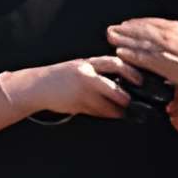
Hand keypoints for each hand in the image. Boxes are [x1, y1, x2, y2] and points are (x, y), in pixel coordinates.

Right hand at [21, 57, 136, 118]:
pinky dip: (105, 114)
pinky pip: (96, 112)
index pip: (115, 64)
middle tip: (131, 101)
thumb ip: (99, 70)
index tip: (139, 80)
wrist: (37, 86)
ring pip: (105, 104)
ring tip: (124, 112)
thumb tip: (123, 78)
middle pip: (113, 88)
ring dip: (117, 110)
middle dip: (125, 97)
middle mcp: (85, 76)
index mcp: (88, 63)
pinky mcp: (76, 105)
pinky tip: (111, 114)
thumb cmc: (62, 76)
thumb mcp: (81, 66)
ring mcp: (80, 92)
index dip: (131, 72)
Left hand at [108, 0, 177, 86]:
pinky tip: (120, 52)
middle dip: (126, 30)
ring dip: (123, 39)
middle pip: (141, 31)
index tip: (128, 23)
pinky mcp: (161, 64)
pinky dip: (130, 54)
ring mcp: (162, 50)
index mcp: (176, 27)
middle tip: (111, 29)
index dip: (139, 22)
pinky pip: (141, 58)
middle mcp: (166, 36)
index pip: (153, 22)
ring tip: (111, 37)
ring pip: (138, 42)